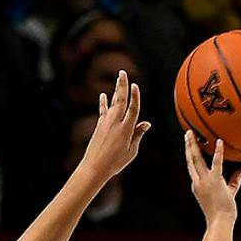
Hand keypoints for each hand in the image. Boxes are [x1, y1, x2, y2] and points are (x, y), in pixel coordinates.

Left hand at [79, 70, 150, 184]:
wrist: (94, 167)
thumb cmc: (115, 162)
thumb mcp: (131, 151)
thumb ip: (138, 135)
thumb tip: (146, 123)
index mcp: (126, 130)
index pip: (133, 109)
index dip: (135, 97)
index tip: (135, 86)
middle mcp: (115, 123)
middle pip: (120, 100)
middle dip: (122, 86)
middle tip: (123, 73)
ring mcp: (106, 123)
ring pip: (113, 103)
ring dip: (116, 90)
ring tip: (118, 78)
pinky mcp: (99, 126)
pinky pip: (103, 111)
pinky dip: (104, 103)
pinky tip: (103, 95)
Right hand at [183, 131, 240, 221]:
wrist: (221, 222)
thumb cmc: (224, 212)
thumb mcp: (229, 194)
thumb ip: (234, 182)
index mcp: (198, 185)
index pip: (192, 168)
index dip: (190, 156)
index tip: (189, 146)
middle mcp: (198, 181)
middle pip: (190, 160)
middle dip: (188, 146)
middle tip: (187, 132)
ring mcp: (204, 181)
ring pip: (195, 159)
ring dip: (192, 145)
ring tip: (191, 133)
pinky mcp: (214, 182)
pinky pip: (216, 164)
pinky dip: (218, 152)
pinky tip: (220, 142)